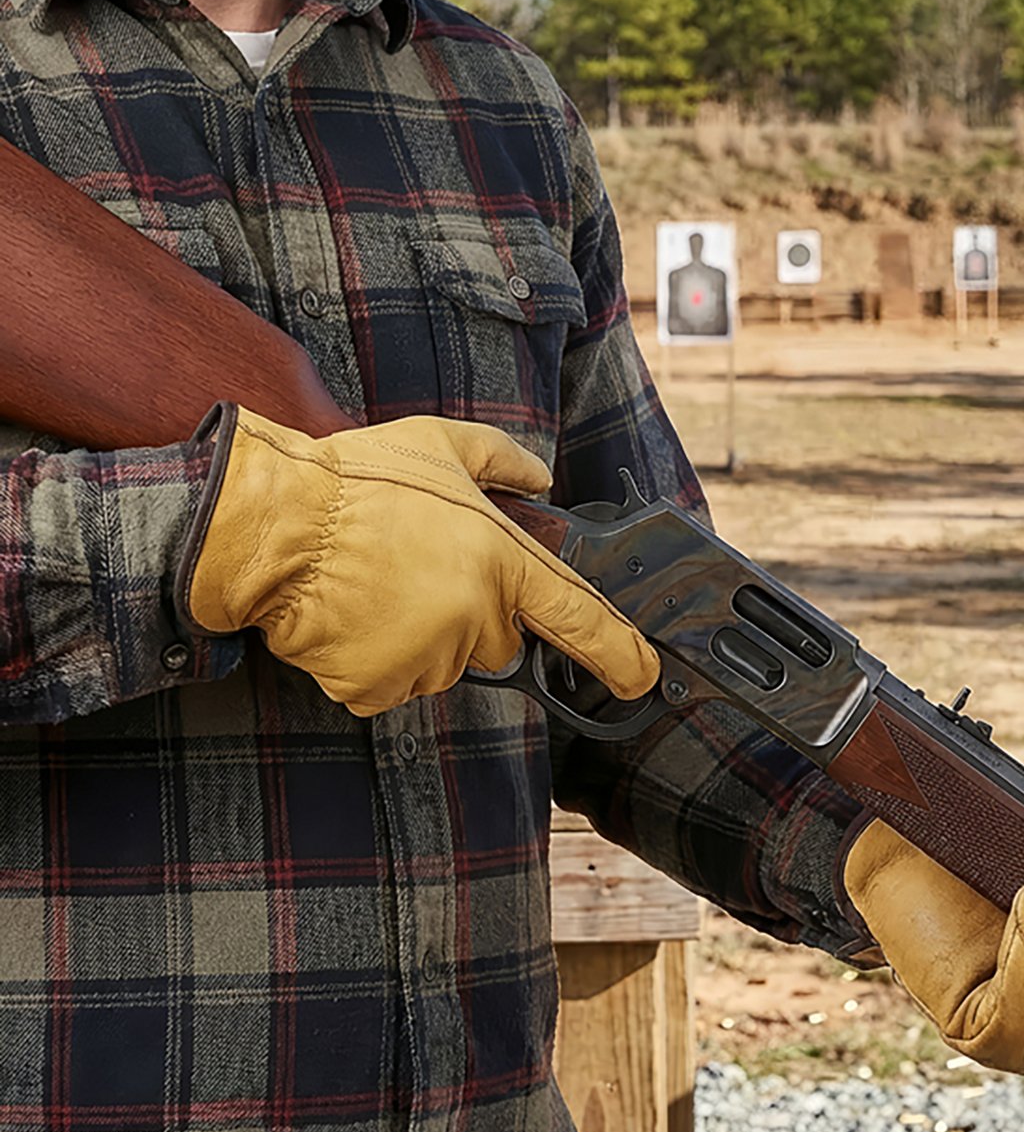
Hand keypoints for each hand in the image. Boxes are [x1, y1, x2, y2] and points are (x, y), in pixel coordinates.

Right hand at [182, 407, 658, 716]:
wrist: (272, 526)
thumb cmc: (355, 483)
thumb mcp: (440, 444)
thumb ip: (503, 461)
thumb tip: (542, 478)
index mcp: (500, 562)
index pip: (578, 617)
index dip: (618, 653)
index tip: (641, 677)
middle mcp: (474, 618)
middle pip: (495, 639)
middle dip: (468, 612)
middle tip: (417, 568)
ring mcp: (427, 658)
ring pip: (442, 663)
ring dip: (419, 636)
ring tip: (375, 586)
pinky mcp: (378, 688)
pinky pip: (392, 682)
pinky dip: (374, 660)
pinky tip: (352, 617)